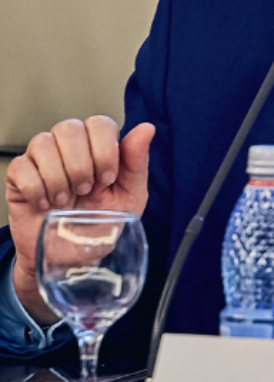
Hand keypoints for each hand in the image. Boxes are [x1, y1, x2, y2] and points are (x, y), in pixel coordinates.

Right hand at [5, 117, 153, 323]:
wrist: (72, 258)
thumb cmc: (101, 224)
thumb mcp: (129, 197)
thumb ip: (137, 162)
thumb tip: (147, 128)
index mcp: (100, 147)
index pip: (99, 123)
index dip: (104, 149)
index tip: (107, 179)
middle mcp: (70, 148)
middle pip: (69, 128)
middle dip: (80, 164)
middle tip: (85, 191)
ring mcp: (42, 160)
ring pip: (42, 142)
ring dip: (58, 176)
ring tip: (65, 200)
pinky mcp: (18, 177)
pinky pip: (21, 167)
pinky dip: (36, 189)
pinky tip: (45, 205)